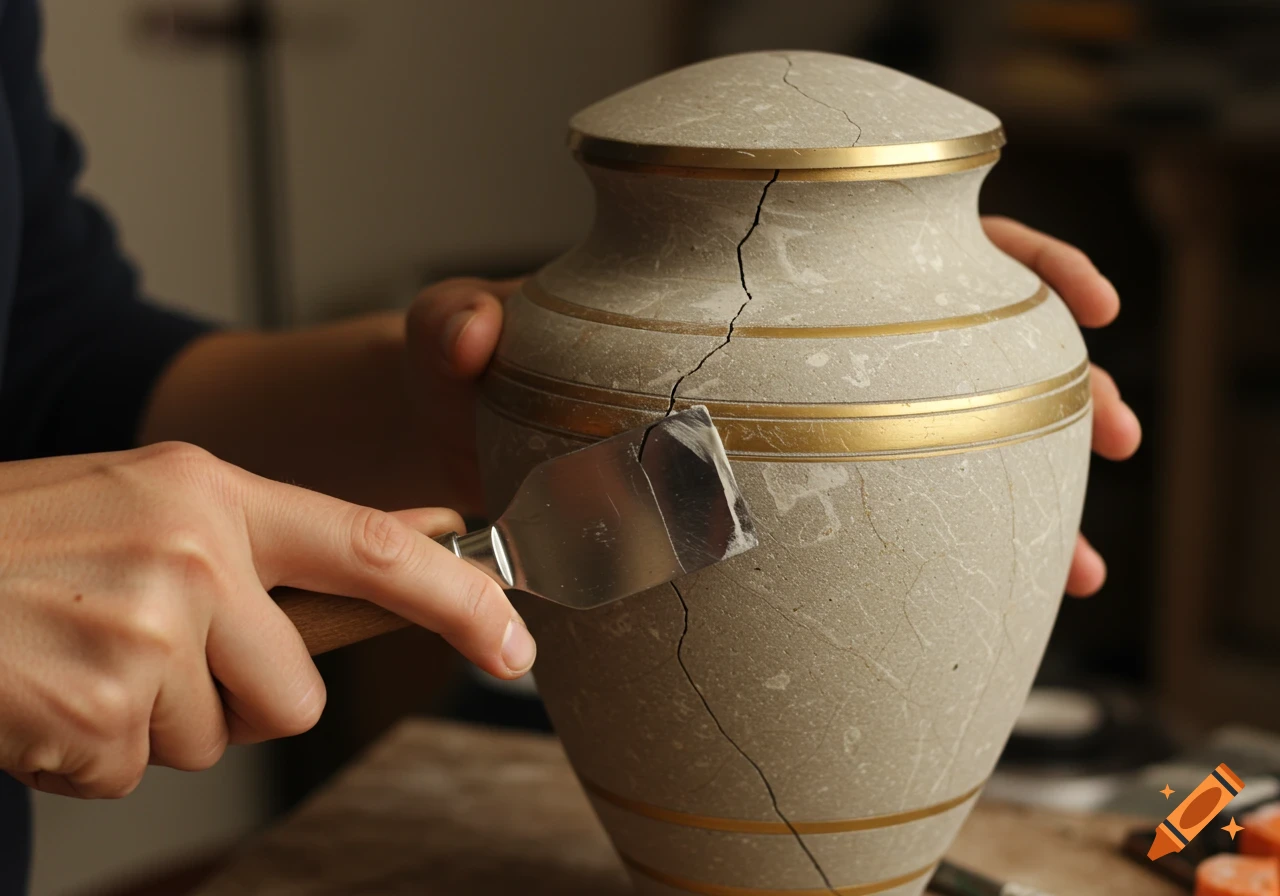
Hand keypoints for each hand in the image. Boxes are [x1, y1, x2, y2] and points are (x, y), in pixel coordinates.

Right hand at [0, 442, 534, 798]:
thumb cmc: (21, 539)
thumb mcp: (153, 500)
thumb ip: (277, 530)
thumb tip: (427, 524)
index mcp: (213, 493)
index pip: (371, 548)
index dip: (455, 597)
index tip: (512, 640)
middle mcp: (193, 557)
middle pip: (294, 692)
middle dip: (237, 697)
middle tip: (147, 650)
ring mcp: (144, 637)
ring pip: (216, 737)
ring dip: (155, 721)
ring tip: (80, 656)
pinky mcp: (96, 716)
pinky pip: (136, 770)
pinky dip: (92, 751)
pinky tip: (44, 690)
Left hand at [408, 228, 1141, 599]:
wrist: (473, 451)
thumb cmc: (484, 373)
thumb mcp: (465, 339)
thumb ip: (460, 322)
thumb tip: (471, 326)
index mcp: (748, 284)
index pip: (895, 243)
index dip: (1003, 259)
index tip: (1080, 298)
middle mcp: (787, 356)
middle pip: (951, 350)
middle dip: (1051, 387)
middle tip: (1118, 429)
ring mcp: (790, 437)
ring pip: (936, 455)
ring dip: (1020, 502)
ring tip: (1081, 563)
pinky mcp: (774, 514)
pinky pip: (873, 536)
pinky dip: (935, 572)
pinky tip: (983, 616)